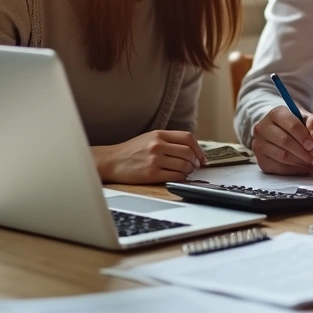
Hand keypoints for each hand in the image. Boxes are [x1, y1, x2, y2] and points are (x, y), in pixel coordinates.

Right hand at [92, 130, 206, 183]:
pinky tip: (178, 177)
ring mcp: (155, 160)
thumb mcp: (149, 138)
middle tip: (195, 166)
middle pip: (188, 152)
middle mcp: (158, 145)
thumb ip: (168, 140)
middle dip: (195, 161)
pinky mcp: (152, 174)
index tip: (201, 157)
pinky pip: (175, 176)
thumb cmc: (131, 151)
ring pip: (184, 165)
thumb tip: (191, 149)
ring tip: (185, 172)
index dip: (198, 149)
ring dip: (189, 170)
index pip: (188, 138)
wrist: (111, 161)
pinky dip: (181, 178)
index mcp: (159, 134)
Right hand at [252, 106, 312, 174]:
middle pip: (286, 142)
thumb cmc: (296, 125)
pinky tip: (307, 168)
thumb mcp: (307, 119)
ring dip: (302, 162)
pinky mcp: (261, 160)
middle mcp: (262, 128)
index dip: (305, 136)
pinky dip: (296, 170)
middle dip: (306, 152)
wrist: (281, 133)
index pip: (292, 125)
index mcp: (275, 114)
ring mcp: (259, 145)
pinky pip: (280, 168)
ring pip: (283, 156)